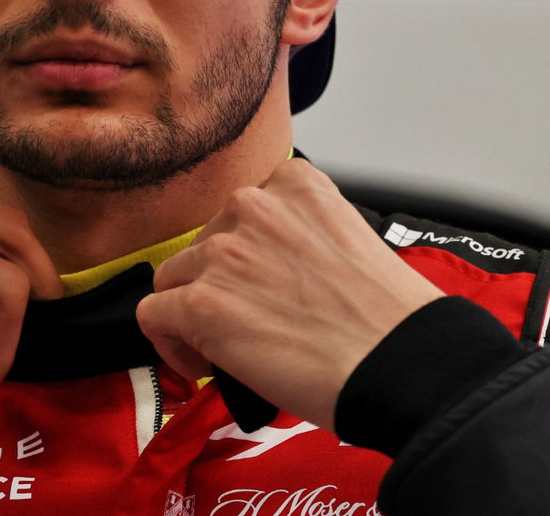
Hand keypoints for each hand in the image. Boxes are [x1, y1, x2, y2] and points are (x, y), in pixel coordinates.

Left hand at [137, 158, 441, 430]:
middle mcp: (254, 206)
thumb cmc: (386, 315)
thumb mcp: (349, 238)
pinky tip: (205, 364)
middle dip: (219, 284)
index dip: (245, 254)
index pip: (243, 211)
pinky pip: (153, 317)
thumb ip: (300, 237)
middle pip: (204, 244)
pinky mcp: (201, 303)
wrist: (396, 357)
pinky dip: (171, 345)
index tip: (258, 284)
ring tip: (224, 348)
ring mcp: (223, 253)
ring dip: (191, 313)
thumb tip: (268, 274)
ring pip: (172, 279)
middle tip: (247, 323)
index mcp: (296, 184)